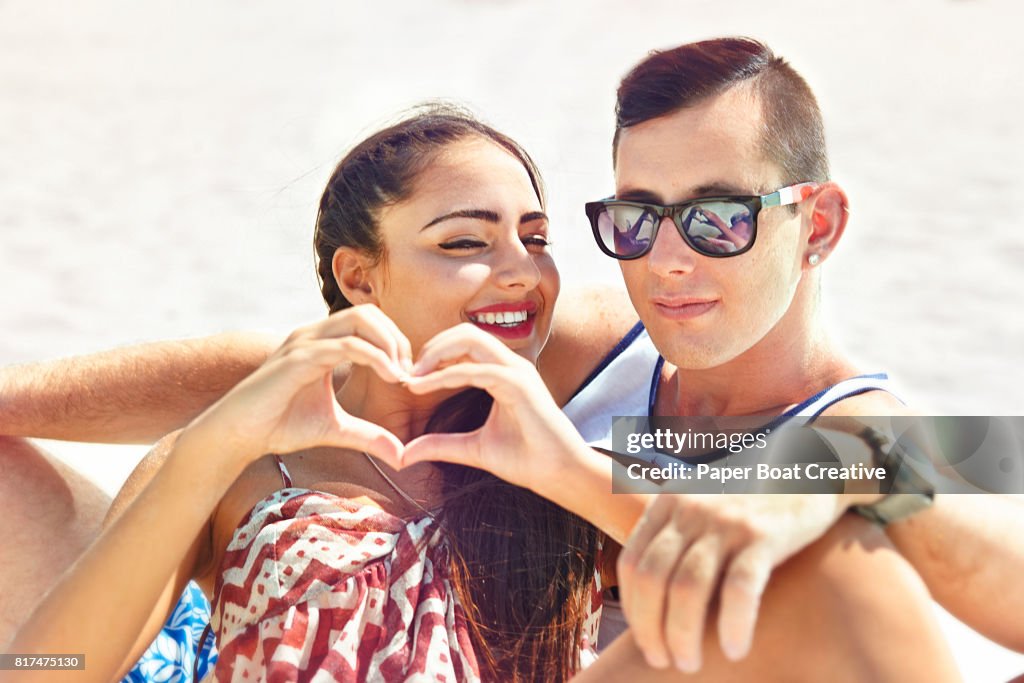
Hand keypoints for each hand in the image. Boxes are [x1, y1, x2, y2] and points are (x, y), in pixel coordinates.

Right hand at [185, 305, 410, 468]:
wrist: (238, 435)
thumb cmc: (280, 425)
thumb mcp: (336, 430)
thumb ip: (369, 436)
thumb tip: (402, 456)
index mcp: (322, 343)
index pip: (369, 322)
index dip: (395, 343)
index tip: (409, 376)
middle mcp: (313, 335)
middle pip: (369, 313)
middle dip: (397, 339)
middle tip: (409, 373)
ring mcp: (305, 342)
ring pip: (360, 321)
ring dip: (390, 344)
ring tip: (401, 375)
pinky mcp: (298, 358)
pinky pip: (346, 345)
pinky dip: (375, 357)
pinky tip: (390, 377)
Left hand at [399, 323, 584, 492]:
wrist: (558, 475)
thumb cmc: (526, 459)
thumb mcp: (472, 449)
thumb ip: (440, 445)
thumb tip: (404, 454)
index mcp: (503, 372)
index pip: (465, 344)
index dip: (434, 355)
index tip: (409, 379)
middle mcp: (511, 365)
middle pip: (465, 333)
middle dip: (431, 347)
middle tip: (406, 372)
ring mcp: (517, 371)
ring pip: (470, 339)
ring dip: (435, 354)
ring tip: (412, 377)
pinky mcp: (519, 385)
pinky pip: (475, 370)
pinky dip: (445, 375)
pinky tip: (423, 386)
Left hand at [616, 492, 844, 671]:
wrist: (809, 468)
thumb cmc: (748, 501)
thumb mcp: (700, 504)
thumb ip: (673, 537)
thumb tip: (647, 596)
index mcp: (668, 503)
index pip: (632, 564)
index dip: (633, 609)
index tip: (645, 639)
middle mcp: (691, 509)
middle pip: (652, 579)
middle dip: (651, 628)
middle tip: (662, 661)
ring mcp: (726, 521)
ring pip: (688, 589)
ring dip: (683, 635)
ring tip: (691, 663)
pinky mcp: (764, 535)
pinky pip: (739, 590)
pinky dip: (733, 626)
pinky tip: (734, 650)